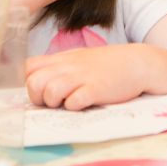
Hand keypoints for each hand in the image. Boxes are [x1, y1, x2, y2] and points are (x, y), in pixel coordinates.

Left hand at [24, 44, 163, 108]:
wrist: (138, 63)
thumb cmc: (107, 65)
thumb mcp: (79, 59)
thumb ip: (59, 68)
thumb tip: (39, 81)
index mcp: (62, 59)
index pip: (28, 67)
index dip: (28, 81)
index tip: (39, 90)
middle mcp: (68, 67)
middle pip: (33, 83)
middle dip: (37, 97)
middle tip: (53, 101)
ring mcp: (81, 78)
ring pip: (50, 92)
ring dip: (55, 103)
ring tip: (68, 102)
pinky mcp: (96, 90)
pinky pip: (73, 102)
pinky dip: (74, 107)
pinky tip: (84, 103)